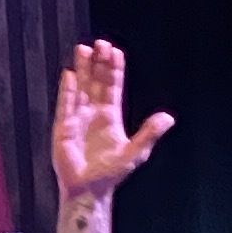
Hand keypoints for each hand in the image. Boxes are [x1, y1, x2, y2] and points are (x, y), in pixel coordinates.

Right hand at [50, 39, 173, 202]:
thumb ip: (149, 133)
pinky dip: (67, 89)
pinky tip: (69, 74)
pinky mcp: (63, 126)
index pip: (113, 86)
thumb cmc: (111, 173)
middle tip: (100, 43)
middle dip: (98, 63)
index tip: (114, 51)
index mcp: (110, 116)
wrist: (88, 189)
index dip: (114, 69)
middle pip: (96, 82)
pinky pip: (65, 104)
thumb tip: (168, 117)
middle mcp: (93, 113)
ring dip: (82, 69)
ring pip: (80, 88)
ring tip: (82, 49)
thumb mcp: (136, 152)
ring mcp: (77, 118)